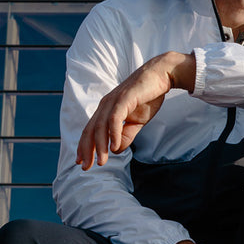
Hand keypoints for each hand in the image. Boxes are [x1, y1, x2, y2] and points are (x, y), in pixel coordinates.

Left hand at [76, 52, 194, 169]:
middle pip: (90, 130)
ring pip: (100, 126)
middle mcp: (106, 104)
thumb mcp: (137, 121)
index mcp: (107, 109)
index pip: (91, 130)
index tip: (82, 163)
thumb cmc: (149, 96)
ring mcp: (114, 100)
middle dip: (87, 150)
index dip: (85, 147)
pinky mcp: (124, 98)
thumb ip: (126, 135)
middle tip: (86, 167)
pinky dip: (113, 134)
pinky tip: (114, 147)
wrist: (162, 75)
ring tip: (101, 161)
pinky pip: (115, 118)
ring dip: (100, 145)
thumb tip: (116, 150)